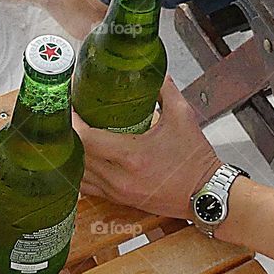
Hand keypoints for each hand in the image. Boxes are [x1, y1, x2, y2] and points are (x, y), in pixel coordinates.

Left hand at [72, 75, 221, 218]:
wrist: (206, 194)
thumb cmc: (195, 159)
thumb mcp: (183, 117)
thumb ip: (165, 90)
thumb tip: (154, 72)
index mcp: (133, 155)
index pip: (87, 138)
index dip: (73, 121)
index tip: (70, 105)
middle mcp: (120, 177)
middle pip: (76, 155)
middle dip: (68, 134)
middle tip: (67, 115)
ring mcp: (117, 192)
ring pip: (78, 174)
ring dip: (71, 155)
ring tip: (72, 135)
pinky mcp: (119, 200)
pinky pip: (88, 188)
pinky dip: (80, 173)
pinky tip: (81, 158)